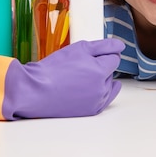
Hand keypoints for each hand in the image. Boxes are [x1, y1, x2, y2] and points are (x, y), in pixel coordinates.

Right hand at [3, 38, 124, 118]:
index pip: (114, 58)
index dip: (103, 54)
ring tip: (79, 78)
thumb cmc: (53, 69)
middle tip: (80, 66)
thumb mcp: (79, 48)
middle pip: (110, 72)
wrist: (35, 91)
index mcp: (100, 70)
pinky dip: (99, 93)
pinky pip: (104, 99)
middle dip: (100, 67)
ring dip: (99, 80)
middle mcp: (101, 88)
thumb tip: (120, 47)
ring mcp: (97, 101)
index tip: (90, 55)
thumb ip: (104, 46)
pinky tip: (88, 88)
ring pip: (107, 85)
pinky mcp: (91, 111)